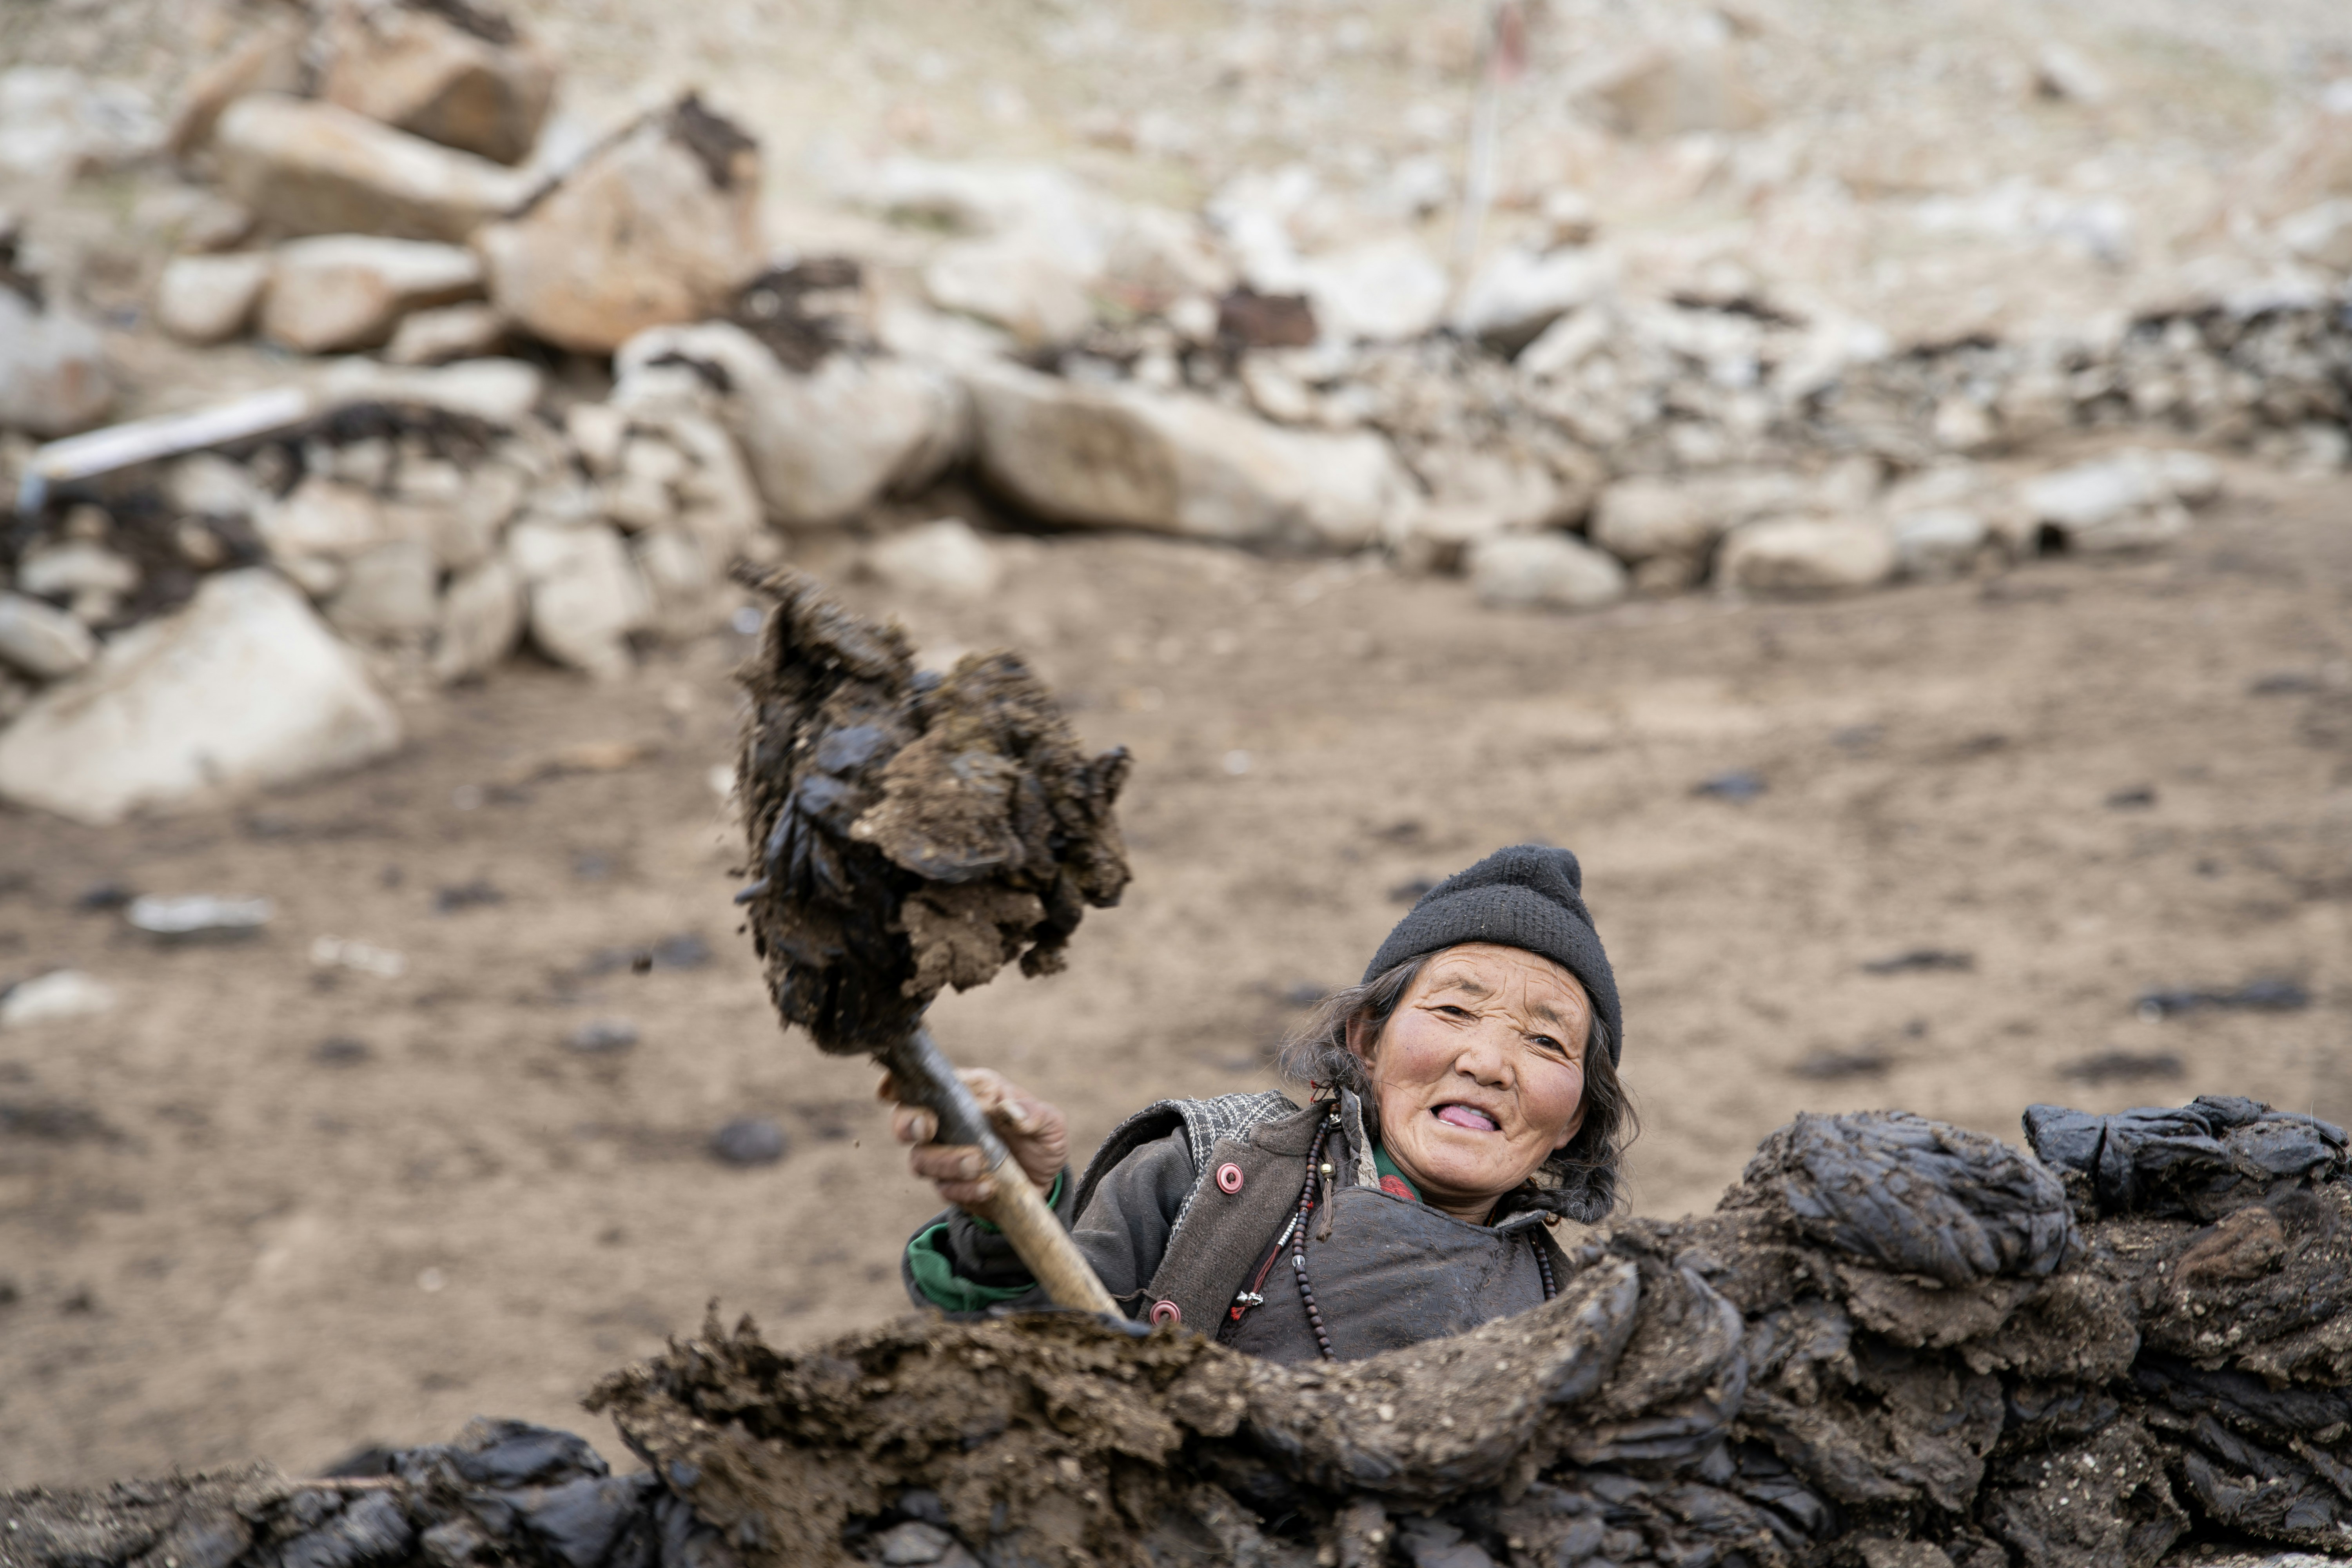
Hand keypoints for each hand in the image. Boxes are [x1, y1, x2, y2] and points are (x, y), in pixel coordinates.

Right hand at [881, 1067, 1068, 1209]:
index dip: (899, 1083)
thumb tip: (1010, 1111)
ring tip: (976, 1163)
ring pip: (921, 1158)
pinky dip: (963, 1188)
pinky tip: (987, 1187)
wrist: (1046, 1183)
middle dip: (908, 1123)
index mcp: (969, 1092)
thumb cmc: (1042, 1140)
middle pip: (905, 1119)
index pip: (925, 1081)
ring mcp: (946, 1154)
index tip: (891, 1090)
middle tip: (928, 1128)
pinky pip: (944, 1188)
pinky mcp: (951, 1185)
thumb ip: (1033, 1114)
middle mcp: (949, 1121)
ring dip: (945, 1161)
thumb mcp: (1050, 1124)